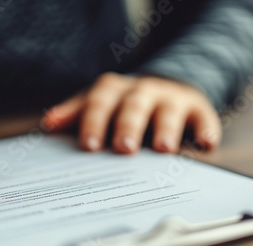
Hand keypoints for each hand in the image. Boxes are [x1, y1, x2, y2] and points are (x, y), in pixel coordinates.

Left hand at [42, 73, 220, 153]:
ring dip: (165, 128)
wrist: (163, 90)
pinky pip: (204, 118)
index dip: (93, 122)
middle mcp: (141, 91)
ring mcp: (170, 99)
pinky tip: (205, 145)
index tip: (88, 146)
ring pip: (168, 111)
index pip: (99, 102)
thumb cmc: (120, 105)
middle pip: (132, 105)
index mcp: (113, 90)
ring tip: (163, 148)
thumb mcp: (97, 104)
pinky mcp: (197, 109)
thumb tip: (47, 124)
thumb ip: (74, 114)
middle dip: (127, 126)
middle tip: (122, 148)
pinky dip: (205, 130)